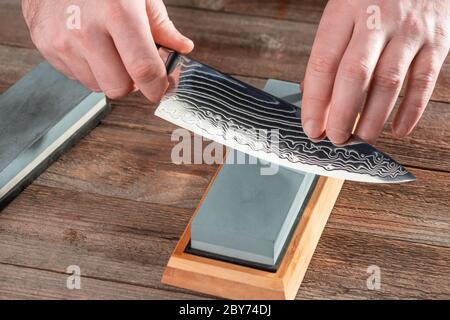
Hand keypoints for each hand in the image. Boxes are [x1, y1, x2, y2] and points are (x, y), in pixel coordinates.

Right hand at [22, 0, 193, 101]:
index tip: (160, 88)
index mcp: (117, 12)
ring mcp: (62, 39)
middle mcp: (85, 29)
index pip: (143, 69)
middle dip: (131, 83)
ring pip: (97, 86)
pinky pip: (76, 76)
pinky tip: (88, 45)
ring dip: (108, 75)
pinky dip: (88, 67)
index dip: (156, 86)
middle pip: (118, 87)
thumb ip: (162, 26)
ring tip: (107, 48)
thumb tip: (182, 48)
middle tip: (133, 65)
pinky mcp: (45, 46)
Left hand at [302, 0, 449, 143]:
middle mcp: (377, 20)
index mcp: (345, 10)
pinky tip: (398, 129)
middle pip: (355, 75)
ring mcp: (409, 31)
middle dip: (343, 114)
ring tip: (361, 139)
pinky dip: (411, 110)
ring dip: (373, 118)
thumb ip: (330, 52)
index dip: (316, 101)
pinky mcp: (437, 41)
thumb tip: (315, 98)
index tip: (311, 127)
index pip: (324, 62)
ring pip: (389, 82)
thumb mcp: (343, 12)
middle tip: (336, 138)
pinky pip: (424, 82)